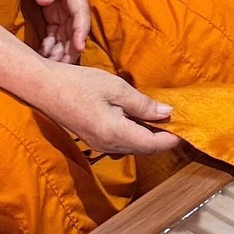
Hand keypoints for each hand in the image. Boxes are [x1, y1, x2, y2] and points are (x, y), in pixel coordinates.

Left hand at [27, 0, 88, 61]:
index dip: (80, 32)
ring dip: (61, 50)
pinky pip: (56, 33)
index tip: (79, 48)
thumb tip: (45, 0)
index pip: (81, 15)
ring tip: (51, 66)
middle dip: (70, 49)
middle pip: (75, 30)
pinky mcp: (55, 12)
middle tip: (61, 68)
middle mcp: (73, 3)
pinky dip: (52, 45)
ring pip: (66, 35)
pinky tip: (44, 55)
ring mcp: (65, 9)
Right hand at [40, 63, 178, 155]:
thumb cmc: (80, 84)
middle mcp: (108, 146)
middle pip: (144, 148)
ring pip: (133, 146)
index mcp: (116, 134)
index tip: (187, 128)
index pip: (153, 144)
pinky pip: (121, 142)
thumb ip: (142, 104)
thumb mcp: (116, 88)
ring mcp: (99, 144)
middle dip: (163, 138)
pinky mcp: (93, 139)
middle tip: (178, 121)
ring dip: (149, 135)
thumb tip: (167, 114)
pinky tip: (139, 117)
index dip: (172, 138)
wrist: (45, 89)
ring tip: (162, 117)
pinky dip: (135, 132)